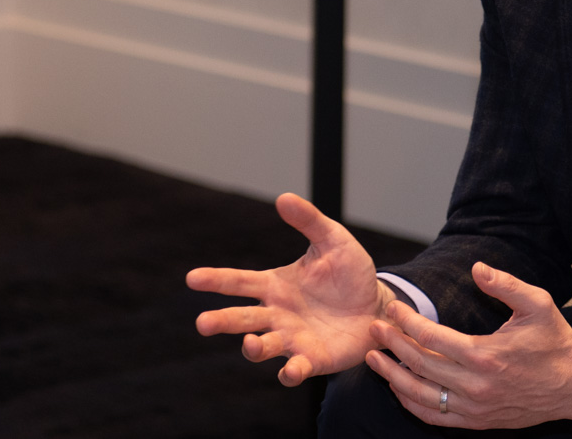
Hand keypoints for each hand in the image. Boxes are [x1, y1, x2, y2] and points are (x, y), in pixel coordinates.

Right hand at [186, 191, 393, 384]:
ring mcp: (292, 339)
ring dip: (253, 348)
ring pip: (261, 347)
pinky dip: (290, 373)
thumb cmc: (351, 273)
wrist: (379, 305)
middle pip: (241, 319)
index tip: (192, 278)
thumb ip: (309, 221)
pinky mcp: (312, 359)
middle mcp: (277, 314)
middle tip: (203, 323)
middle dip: (220, 322)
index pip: (239, 282)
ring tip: (251, 343)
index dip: (216, 280)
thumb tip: (283, 198)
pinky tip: (290, 371)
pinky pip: (295, 369)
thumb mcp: (333, 241)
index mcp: (276, 285)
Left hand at [363, 261, 571, 428]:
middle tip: (375, 328)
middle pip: (419, 366)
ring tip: (375, 359)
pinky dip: (411, 403)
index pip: (431, 338)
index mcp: (486, 356)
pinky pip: (434, 416)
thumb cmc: (555, 340)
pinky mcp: (477, 421)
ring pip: (420, 396)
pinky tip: (399, 387)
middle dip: (392, 345)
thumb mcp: (538, 303)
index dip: (407, 322)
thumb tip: (477, 268)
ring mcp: (475, 408)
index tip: (393, 308)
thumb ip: (505, 284)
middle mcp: (476, 386)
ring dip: (393, 377)